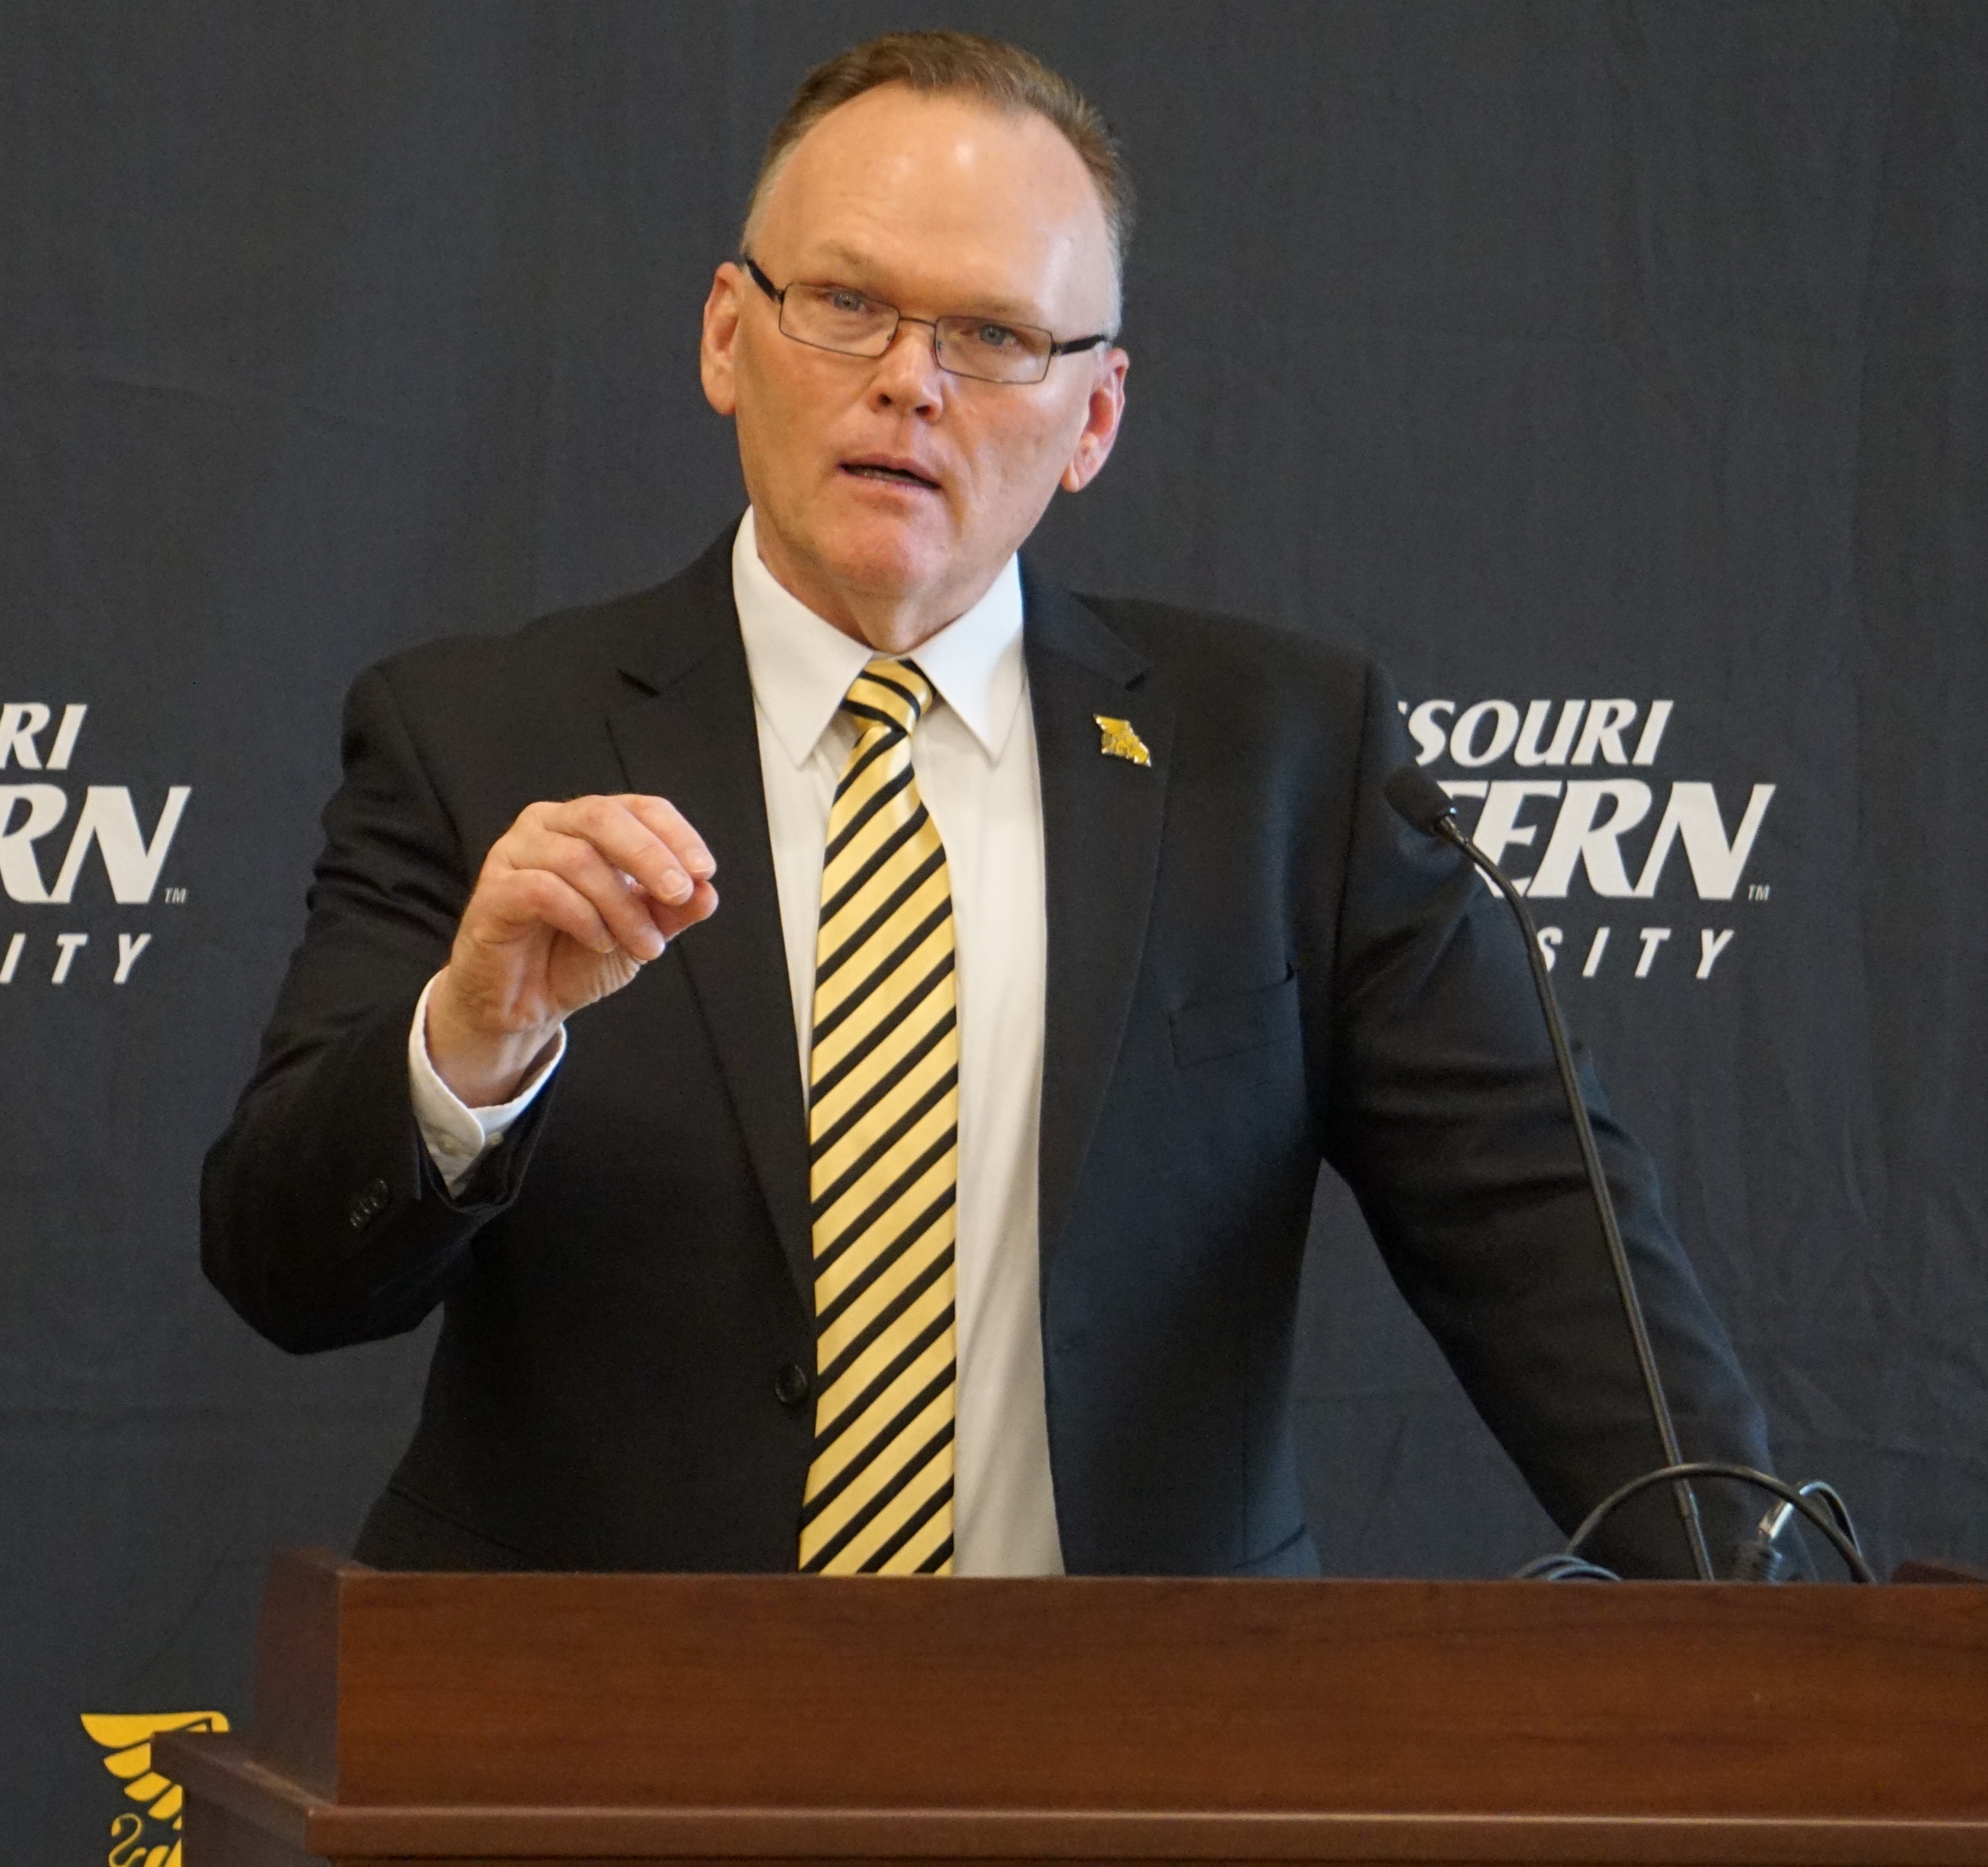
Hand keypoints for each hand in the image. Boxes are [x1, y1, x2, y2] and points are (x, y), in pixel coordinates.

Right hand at [426, 795, 717, 1104]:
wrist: (527, 1004)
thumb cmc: (578, 955)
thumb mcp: (642, 931)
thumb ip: (673, 911)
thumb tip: (708, 892)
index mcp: (587, 824)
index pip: (638, 807)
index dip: (675, 834)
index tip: (705, 871)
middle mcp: (548, 825)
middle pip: (603, 816)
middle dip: (650, 855)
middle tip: (679, 894)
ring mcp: (514, 853)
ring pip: (577, 858)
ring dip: (621, 906)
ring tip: (644, 945)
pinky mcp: (492, 891)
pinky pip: (541, 889)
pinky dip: (583, 917)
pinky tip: (601, 942)